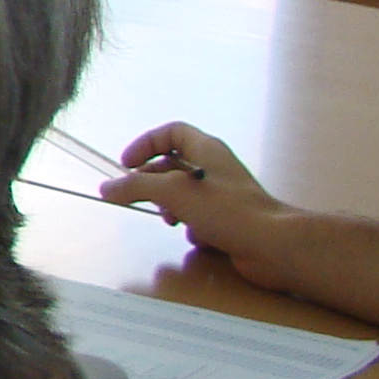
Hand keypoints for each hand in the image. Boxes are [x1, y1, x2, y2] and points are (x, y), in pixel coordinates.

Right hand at [99, 122, 304, 291]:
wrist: (272, 246)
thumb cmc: (226, 210)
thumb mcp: (174, 193)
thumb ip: (136, 188)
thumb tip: (106, 188)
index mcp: (206, 149)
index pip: (170, 133)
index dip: (145, 145)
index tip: (126, 166)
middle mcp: (214, 168)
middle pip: (171, 166)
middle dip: (154, 185)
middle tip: (142, 201)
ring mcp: (222, 195)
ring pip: (183, 196)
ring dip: (171, 209)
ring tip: (173, 221)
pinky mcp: (228, 220)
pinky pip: (198, 218)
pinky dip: (192, 227)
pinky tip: (199, 237)